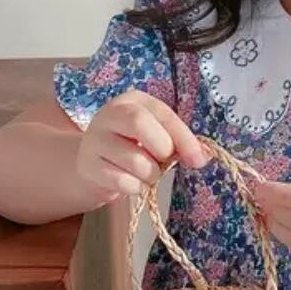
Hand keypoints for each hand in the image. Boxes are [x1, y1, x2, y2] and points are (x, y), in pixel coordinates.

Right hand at [75, 90, 207, 199]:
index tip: (198, 159)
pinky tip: (130, 182)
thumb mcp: (155, 136)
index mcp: (132, 101)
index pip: (162, 114)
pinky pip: (122, 182)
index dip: (184, 137)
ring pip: (134, 160)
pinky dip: (135, 188)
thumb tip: (203, 156)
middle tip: (163, 162)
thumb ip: (178, 142)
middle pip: (139, 123)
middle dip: (161, 150)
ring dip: (150, 175)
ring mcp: (95, 140)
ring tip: (146, 173)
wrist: (91, 164)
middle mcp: (110, 114)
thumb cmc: (132, 147)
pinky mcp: (87, 166)